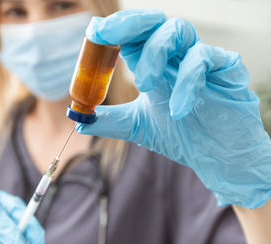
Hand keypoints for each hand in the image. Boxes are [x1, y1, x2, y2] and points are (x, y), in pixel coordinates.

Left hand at [77, 9, 270, 207]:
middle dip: (129, 24)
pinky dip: (187, 81)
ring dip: (155, 52)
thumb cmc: (182, 136)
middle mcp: (176, 56)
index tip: (94, 32)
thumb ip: (110, 121)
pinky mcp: (227, 68)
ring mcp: (201, 58)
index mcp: (156, 65)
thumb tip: (79, 121)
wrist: (216, 158)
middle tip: (107, 35)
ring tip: (144, 84)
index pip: (134, 36)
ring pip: (178, 31)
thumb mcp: (138, 127)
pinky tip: (178, 110)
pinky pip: (205, 59)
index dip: (114, 30)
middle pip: (154, 22)